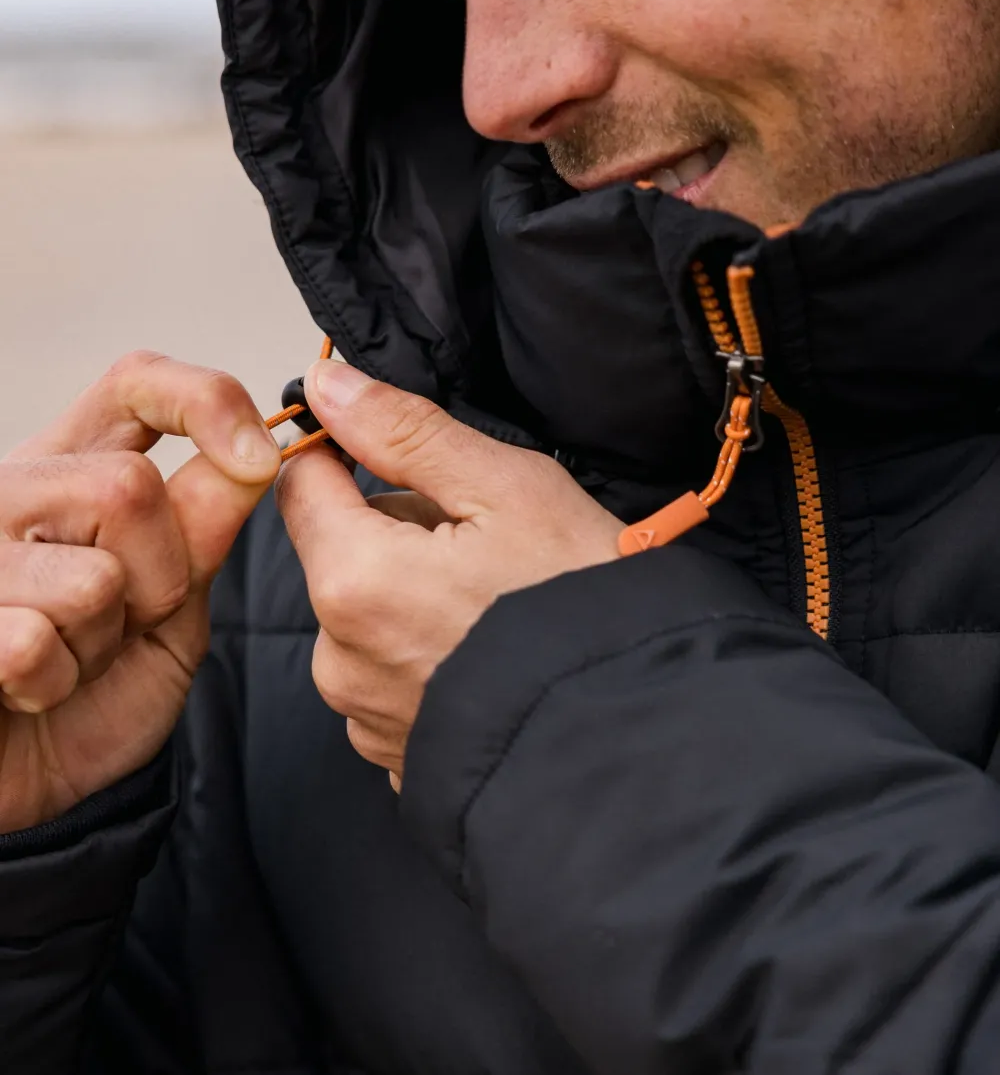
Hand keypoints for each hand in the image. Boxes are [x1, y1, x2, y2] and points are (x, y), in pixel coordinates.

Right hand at [0, 352, 280, 832]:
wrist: (30, 776)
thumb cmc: (97, 688)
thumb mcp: (174, 604)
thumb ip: (204, 531)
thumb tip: (257, 455)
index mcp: (74, 467)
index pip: (136, 381)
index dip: (207, 401)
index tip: (259, 458)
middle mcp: (13, 488)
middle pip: (127, 488)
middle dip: (160, 578)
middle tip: (130, 619)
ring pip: (90, 575)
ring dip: (104, 642)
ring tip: (73, 657)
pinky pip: (33, 643)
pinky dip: (56, 682)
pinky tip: (31, 689)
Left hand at [276, 361, 621, 780]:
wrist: (641, 720)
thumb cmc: (585, 603)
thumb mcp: (507, 487)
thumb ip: (404, 432)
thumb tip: (330, 386)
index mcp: (355, 581)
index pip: (302, 484)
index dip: (350, 455)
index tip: (412, 462)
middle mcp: (340, 658)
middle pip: (340, 551)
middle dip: (399, 534)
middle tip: (488, 545)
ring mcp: (365, 714)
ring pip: (365, 615)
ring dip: (412, 598)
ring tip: (496, 605)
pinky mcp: (393, 750)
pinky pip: (388, 675)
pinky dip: (426, 657)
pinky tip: (486, 655)